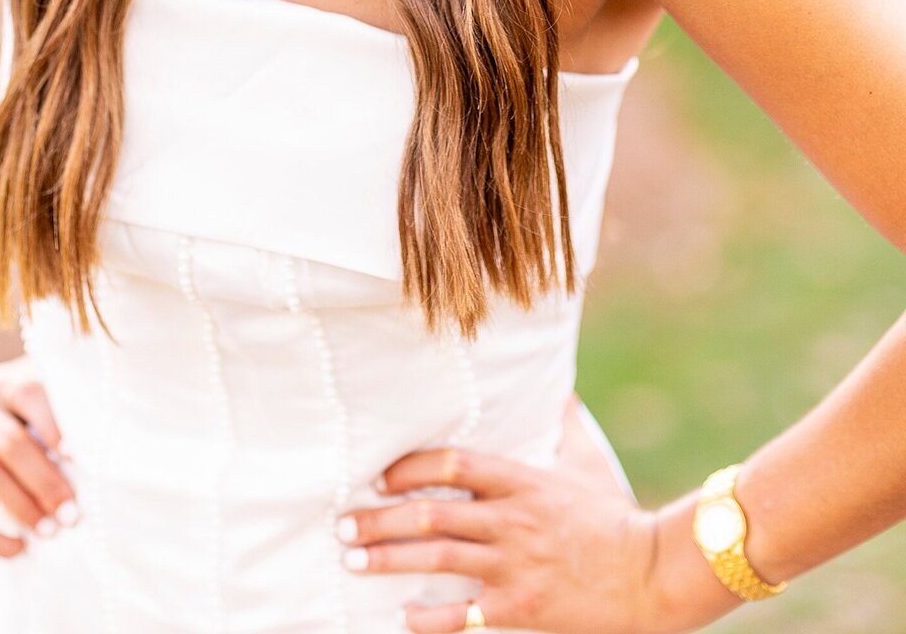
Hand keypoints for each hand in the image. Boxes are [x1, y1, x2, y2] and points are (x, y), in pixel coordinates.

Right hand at [0, 354, 80, 557]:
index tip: (78, 454)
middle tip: (73, 512)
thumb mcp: (5, 389)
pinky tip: (17, 547)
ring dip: (24, 505)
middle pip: (14, 442)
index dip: (55, 421)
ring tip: (50, 530)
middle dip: (47, 481)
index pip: (30, 392)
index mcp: (3, 386)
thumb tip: (90, 454)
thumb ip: (41, 408)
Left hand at [335, 442, 669, 633]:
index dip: (409, 467)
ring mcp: (513, 565)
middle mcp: (510, 519)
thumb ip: (563, 423)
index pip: (451, 463)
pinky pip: (462, 614)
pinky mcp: (520, 607)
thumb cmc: (616, 517)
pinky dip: (427, 617)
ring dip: (388, 559)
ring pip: (435, 557)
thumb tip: (558, 387)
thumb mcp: (585, 461)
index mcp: (521, 480)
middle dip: (380, 518)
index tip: (379, 476)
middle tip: (344, 524)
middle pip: (430, 512)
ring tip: (354, 561)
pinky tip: (401, 616)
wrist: (651, 574)